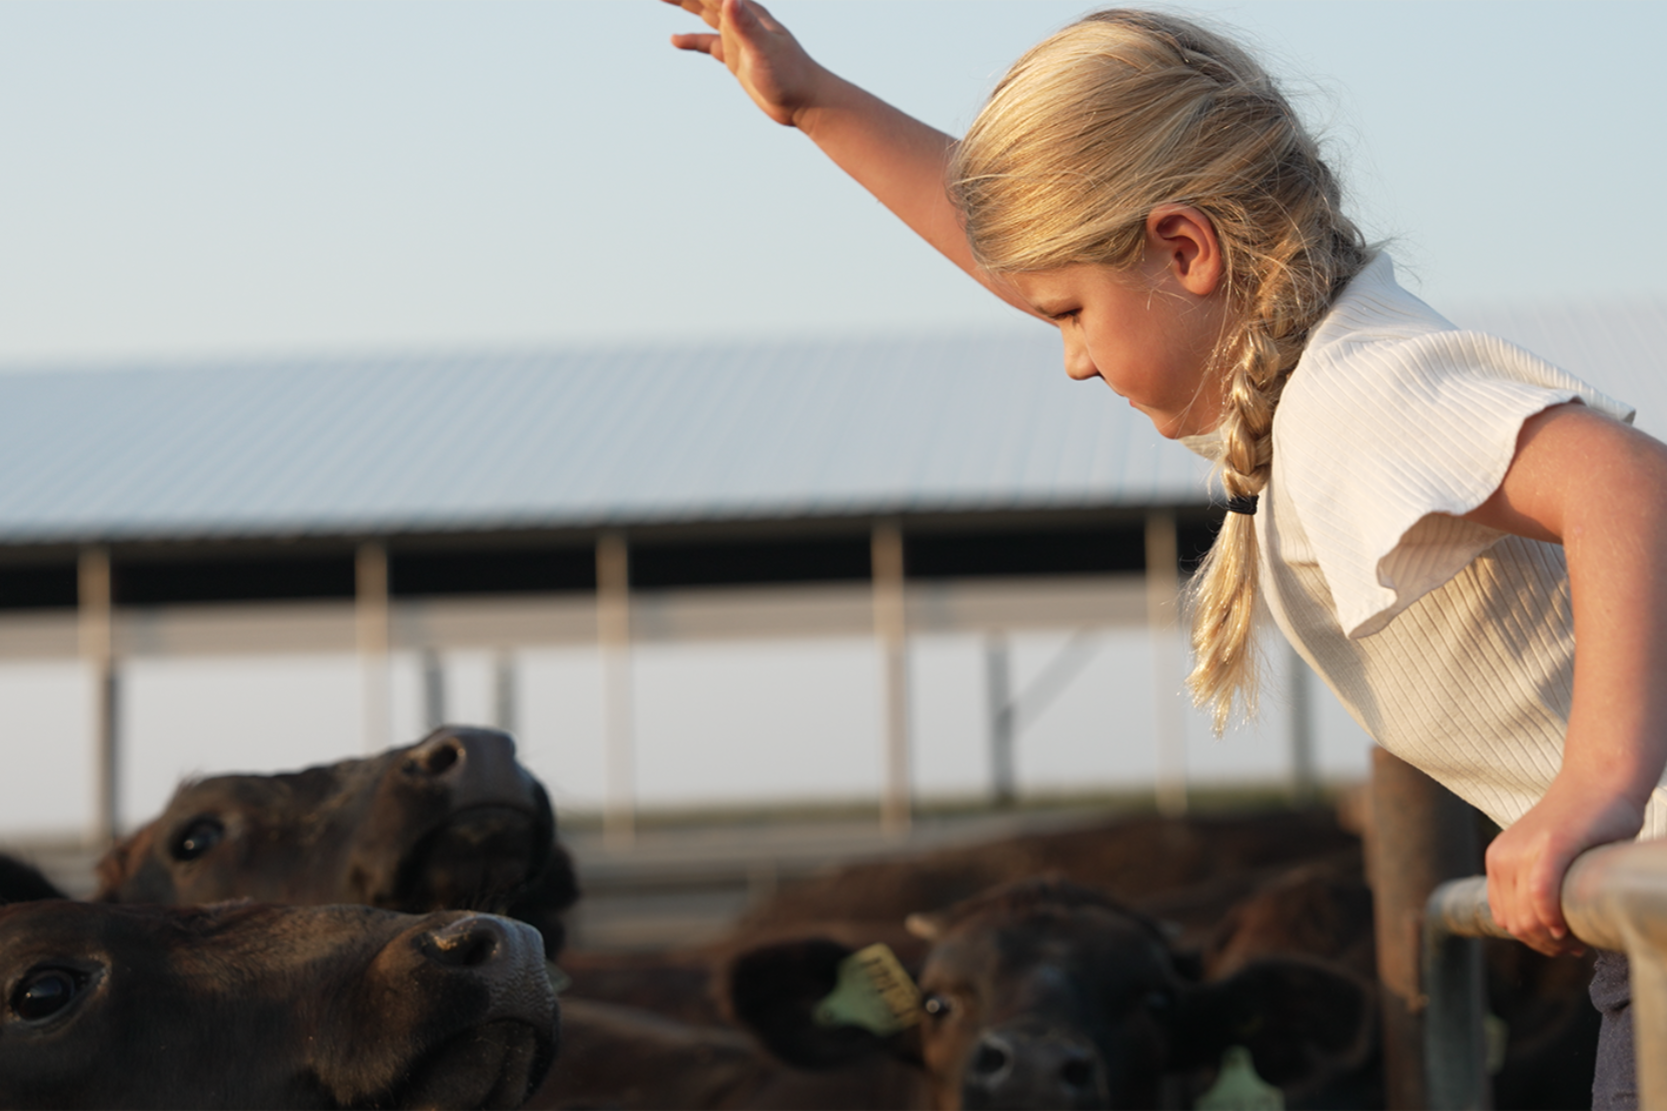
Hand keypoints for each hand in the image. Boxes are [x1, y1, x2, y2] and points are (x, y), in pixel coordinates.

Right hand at [662, 0, 830, 126]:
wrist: (807, 102)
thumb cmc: (791, 76)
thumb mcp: (764, 50)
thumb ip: (746, 25)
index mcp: (746, 11)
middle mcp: (741, 19)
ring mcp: (738, 38)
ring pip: (705, 13)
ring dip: (685, 4)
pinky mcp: (736, 58)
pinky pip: (707, 43)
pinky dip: (691, 40)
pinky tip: (674, 40)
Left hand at [1484, 779, 1643, 955]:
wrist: (1600, 781)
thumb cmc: (1584, 825)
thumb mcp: (1547, 857)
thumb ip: (1538, 885)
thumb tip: (1546, 934)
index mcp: (1497, 860)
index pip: (1505, 918)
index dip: (1533, 940)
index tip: (1562, 944)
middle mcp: (1503, 855)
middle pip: (1516, 923)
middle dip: (1545, 945)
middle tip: (1574, 947)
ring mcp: (1524, 850)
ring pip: (1527, 916)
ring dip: (1553, 939)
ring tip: (1578, 939)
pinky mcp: (1552, 845)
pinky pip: (1541, 895)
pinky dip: (1553, 919)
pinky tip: (1569, 928)